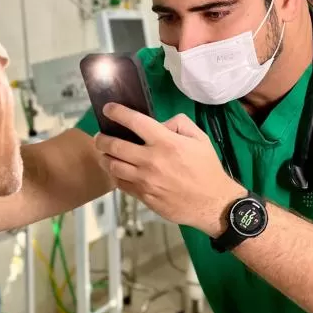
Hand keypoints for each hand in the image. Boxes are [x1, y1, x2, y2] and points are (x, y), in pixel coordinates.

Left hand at [95, 103, 244, 235]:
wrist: (212, 202)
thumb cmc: (207, 168)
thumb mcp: (199, 138)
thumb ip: (178, 124)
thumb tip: (159, 123)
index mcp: (165, 142)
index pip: (133, 122)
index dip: (116, 112)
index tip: (108, 109)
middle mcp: (151, 160)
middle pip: (114, 146)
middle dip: (102, 138)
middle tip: (100, 136)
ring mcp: (145, 181)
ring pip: (113, 166)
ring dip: (104, 157)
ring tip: (104, 153)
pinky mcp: (144, 197)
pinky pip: (121, 184)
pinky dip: (115, 175)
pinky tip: (117, 170)